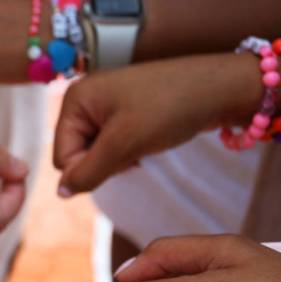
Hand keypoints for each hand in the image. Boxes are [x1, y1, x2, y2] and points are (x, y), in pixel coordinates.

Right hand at [53, 53, 262, 195]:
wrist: (220, 88)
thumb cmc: (169, 109)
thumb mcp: (124, 144)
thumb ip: (88, 171)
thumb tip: (60, 193)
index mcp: (75, 99)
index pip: (62, 155)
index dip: (88, 168)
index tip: (123, 158)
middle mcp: (85, 99)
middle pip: (77, 152)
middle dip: (104, 161)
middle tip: (135, 149)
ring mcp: (105, 104)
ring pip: (96, 151)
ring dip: (118, 158)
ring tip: (144, 144)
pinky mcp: (125, 110)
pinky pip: (113, 142)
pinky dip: (128, 150)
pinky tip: (148, 142)